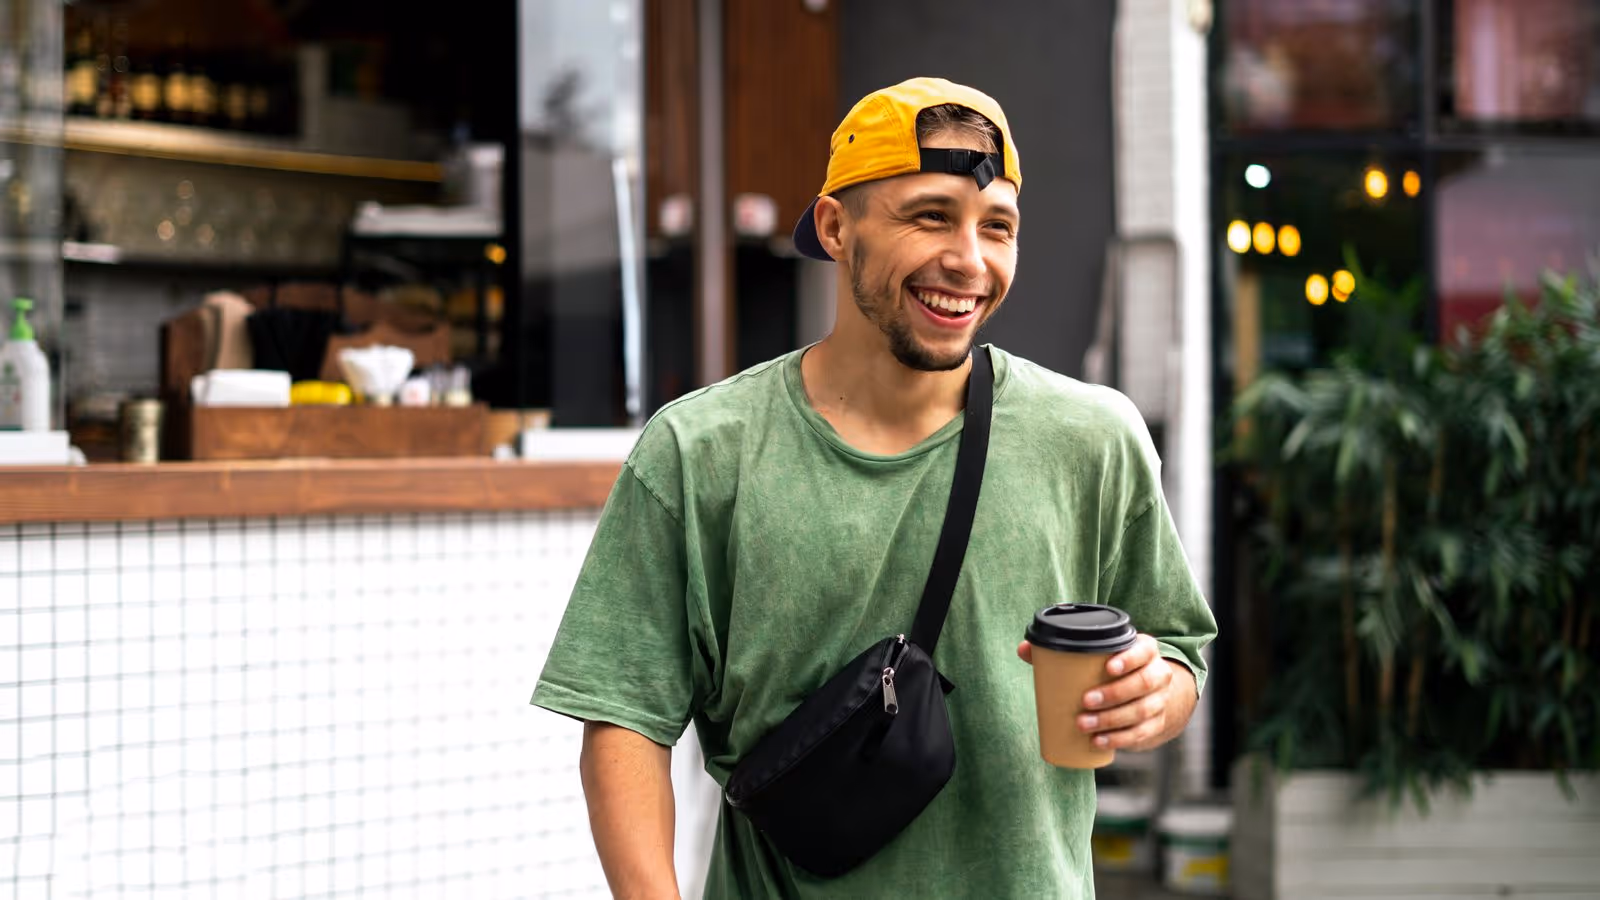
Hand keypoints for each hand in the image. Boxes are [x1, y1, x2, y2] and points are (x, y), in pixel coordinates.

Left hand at [1016, 633, 1193, 751]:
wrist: (1148, 694)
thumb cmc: (1112, 671)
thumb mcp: (1098, 657)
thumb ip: (1061, 651)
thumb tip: (1024, 649)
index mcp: (1145, 651)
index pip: (1144, 651)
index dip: (1129, 659)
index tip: (1107, 668)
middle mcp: (1158, 674)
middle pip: (1143, 683)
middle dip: (1114, 694)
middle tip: (1085, 702)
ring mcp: (1160, 700)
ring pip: (1142, 710)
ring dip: (1112, 720)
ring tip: (1085, 724)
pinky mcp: (1156, 724)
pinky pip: (1141, 733)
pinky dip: (1120, 739)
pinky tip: (1099, 741)